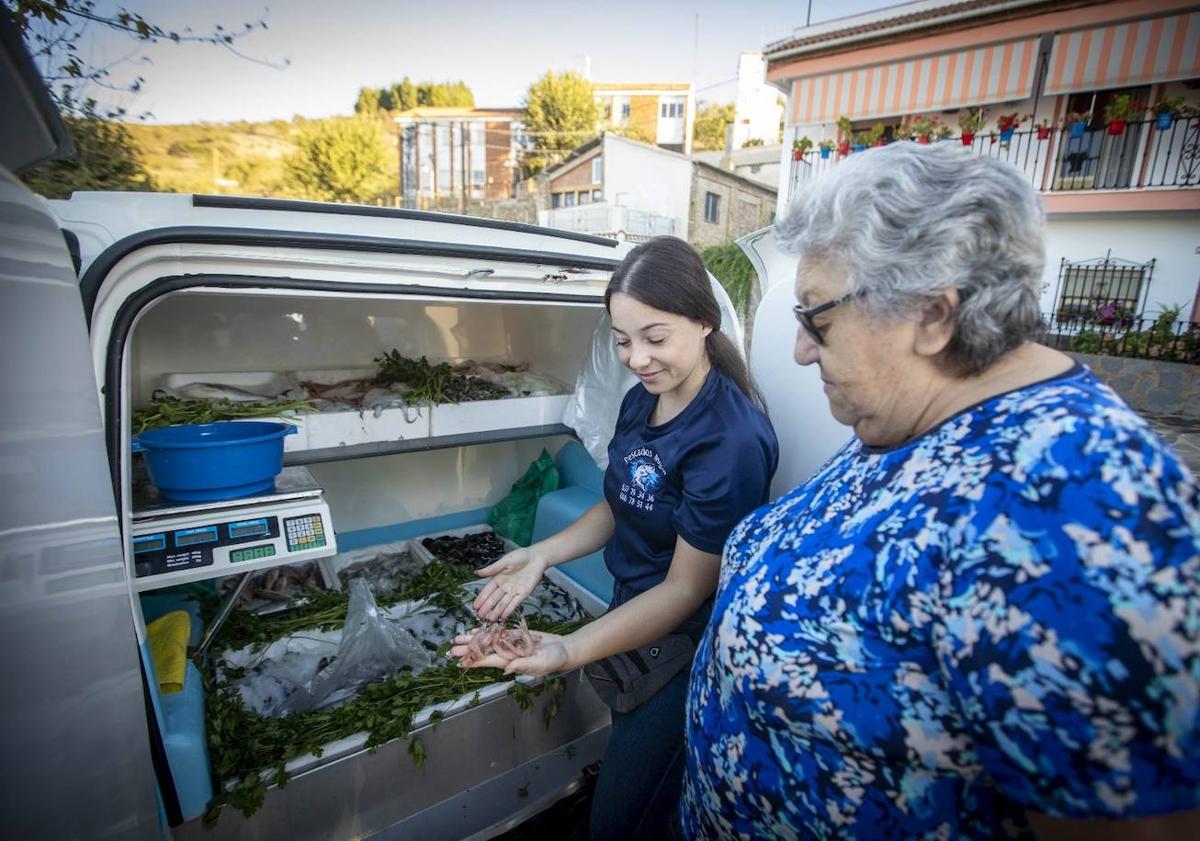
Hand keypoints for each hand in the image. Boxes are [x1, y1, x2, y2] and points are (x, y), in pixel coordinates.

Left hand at [450, 631, 569, 676]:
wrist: (563, 649)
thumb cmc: (554, 659)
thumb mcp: (541, 663)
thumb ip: (523, 665)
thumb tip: (506, 670)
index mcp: (511, 662)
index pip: (488, 661)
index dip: (474, 661)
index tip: (460, 662)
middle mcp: (507, 654)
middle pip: (484, 651)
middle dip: (468, 650)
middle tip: (451, 649)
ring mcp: (510, 645)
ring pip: (488, 642)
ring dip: (473, 640)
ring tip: (458, 638)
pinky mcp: (515, 636)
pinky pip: (497, 634)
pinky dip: (486, 632)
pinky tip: (476, 630)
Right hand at [472, 547, 546, 620]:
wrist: (537, 558)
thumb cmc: (521, 556)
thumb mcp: (505, 561)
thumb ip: (492, 568)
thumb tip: (477, 573)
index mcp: (498, 578)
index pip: (488, 590)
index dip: (481, 598)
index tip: (475, 606)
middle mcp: (505, 586)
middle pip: (494, 599)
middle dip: (487, 607)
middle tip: (480, 616)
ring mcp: (513, 591)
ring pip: (503, 603)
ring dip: (497, 611)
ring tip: (490, 619)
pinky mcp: (523, 594)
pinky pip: (514, 603)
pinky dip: (509, 610)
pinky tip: (503, 616)